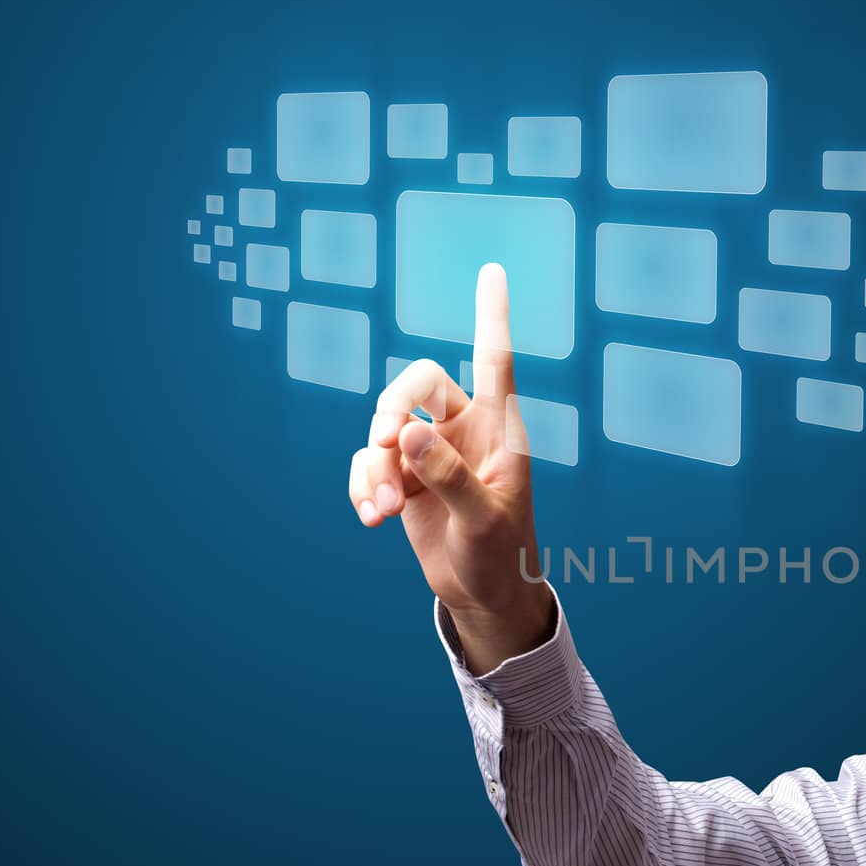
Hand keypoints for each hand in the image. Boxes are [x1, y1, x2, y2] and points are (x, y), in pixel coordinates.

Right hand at [347, 263, 555, 670]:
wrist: (484, 595)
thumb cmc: (501, 555)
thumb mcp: (481, 520)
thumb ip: (448, 476)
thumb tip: (406, 433)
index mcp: (499, 429)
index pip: (494, 360)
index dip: (490, 315)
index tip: (491, 270)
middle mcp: (464, 430)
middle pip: (417, 382)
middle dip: (390, 408)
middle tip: (385, 446)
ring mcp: (431, 453)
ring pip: (386, 427)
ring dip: (375, 466)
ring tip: (383, 512)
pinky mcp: (406, 478)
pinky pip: (371, 462)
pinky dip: (364, 485)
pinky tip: (371, 518)